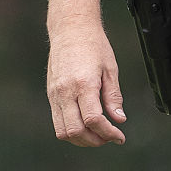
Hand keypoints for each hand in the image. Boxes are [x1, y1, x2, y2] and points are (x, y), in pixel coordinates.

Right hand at [47, 28, 126, 146]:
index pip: (93, 120)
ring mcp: (55, 94)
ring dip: (81, 139)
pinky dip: (72, 130)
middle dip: (94, 141)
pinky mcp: (50, 94)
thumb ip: (113, 97)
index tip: (119, 135)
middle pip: (75, 131)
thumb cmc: (93, 45)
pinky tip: (86, 125)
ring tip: (98, 134)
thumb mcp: (110, 69)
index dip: (108, 133)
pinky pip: (57, 122)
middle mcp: (65, 91)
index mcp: (83, 84)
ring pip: (63, 131)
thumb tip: (119, 119)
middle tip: (109, 137)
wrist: (70, 29)